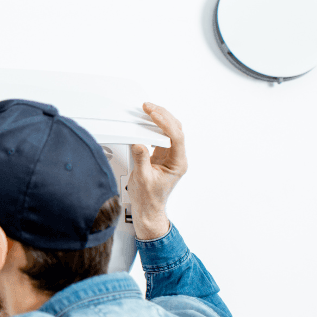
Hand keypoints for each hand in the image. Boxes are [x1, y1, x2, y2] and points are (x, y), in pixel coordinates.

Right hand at [128, 102, 186, 239]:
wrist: (148, 209)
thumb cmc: (148, 198)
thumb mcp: (142, 178)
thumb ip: (141, 159)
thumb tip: (138, 143)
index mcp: (178, 163)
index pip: (176, 137)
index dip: (165, 123)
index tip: (153, 114)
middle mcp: (176, 158)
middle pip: (175, 130)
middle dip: (163, 115)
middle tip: (149, 107)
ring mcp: (170, 156)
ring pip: (170, 131)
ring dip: (160, 119)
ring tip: (148, 110)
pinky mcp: (161, 155)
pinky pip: (161, 136)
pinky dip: (154, 127)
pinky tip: (147, 122)